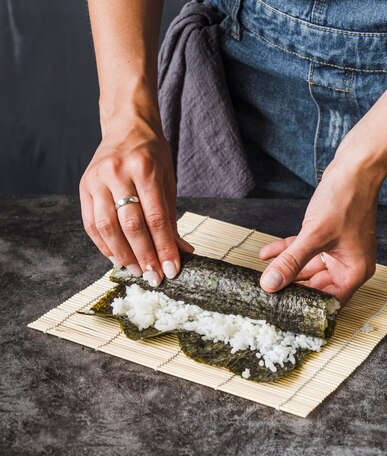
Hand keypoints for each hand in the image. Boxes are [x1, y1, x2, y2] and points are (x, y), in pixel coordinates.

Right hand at [80, 117, 192, 285]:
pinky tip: (117, 259)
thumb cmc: (152, 155)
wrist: (126, 125)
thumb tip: (182, 252)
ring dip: (123, 255)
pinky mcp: (83, 186)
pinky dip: (104, 246)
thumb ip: (171, 217)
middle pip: (131, 225)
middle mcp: (118, 173)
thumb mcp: (168, 181)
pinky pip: (91, 224)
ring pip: (108, 227)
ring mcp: (97, 179)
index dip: (164, 248)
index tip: (172, 270)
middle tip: (155, 277)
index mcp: (145, 169)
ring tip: (138, 272)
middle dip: (145, 256)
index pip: (156, 218)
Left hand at [259, 138, 386, 304]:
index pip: (329, 300)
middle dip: (292, 286)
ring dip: (286, 267)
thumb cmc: (346, 200)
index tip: (283, 309)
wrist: (356, 167)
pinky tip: (267, 253)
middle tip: (268, 292)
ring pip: (308, 267)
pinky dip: (288, 250)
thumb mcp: (314, 236)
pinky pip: (305, 249)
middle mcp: (348, 264)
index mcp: (355, 271)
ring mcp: (339, 250)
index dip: (307, 306)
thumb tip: (271, 284)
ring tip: (263, 273)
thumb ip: (291, 262)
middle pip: (317, 285)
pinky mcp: (328, 237)